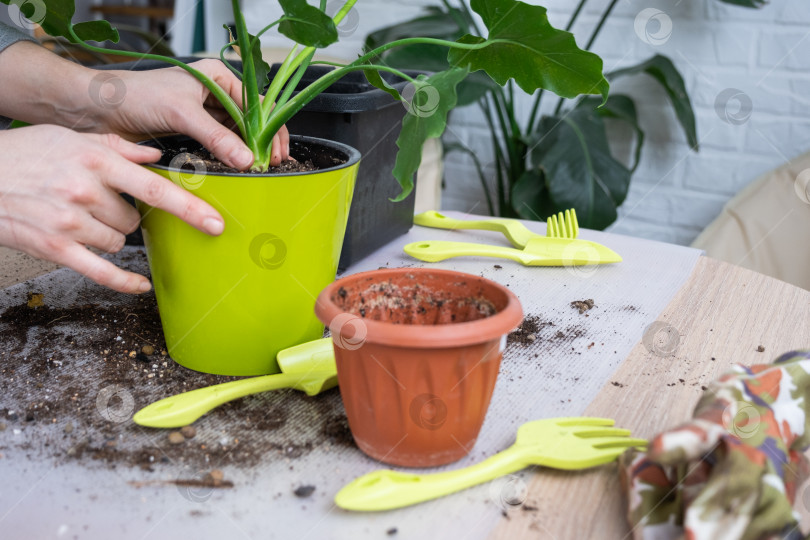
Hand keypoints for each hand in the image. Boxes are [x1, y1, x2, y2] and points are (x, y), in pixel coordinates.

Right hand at [0, 125, 224, 293]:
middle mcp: (85, 191)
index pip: (154, 188)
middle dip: (124, 215)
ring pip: (119, 242)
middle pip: (135, 220)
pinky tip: (140, 286)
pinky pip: (101, 271)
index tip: (215, 222)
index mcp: (95, 162)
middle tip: (99, 203)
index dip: (188, 208)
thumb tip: (155, 155)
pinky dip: (124, 281)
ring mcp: (69, 223)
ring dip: (109, 236)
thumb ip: (117, 148)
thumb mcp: (71, 139)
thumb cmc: (23, 154)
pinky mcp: (54, 249)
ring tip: (79, 218)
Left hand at [98, 59, 290, 168]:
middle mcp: (214, 93)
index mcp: (217, 76)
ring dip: (246, 152)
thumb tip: (245, 158)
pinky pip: (219, 145)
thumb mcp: (181, 113)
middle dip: (261, 143)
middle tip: (269, 165)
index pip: (256, 104)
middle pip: (250, 121)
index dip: (269, 130)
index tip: (274, 154)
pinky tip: (236, 168)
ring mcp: (203, 113)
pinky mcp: (192, 131)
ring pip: (236, 135)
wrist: (98, 109)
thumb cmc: (134, 96)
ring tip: (255, 170)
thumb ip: (215, 136)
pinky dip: (229, 157)